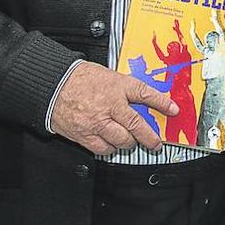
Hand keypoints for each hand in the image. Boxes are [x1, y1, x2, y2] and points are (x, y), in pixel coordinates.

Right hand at [50, 61, 177, 154]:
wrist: (52, 86)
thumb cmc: (77, 78)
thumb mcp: (106, 75)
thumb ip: (123, 88)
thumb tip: (140, 100)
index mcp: (116, 86)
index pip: (145, 94)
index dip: (162, 103)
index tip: (173, 110)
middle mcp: (110, 105)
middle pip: (137, 125)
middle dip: (150, 137)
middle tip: (155, 143)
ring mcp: (97, 122)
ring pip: (122, 140)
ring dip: (129, 143)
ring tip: (130, 141)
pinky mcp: (85, 135)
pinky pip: (104, 149)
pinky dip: (110, 148)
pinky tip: (111, 143)